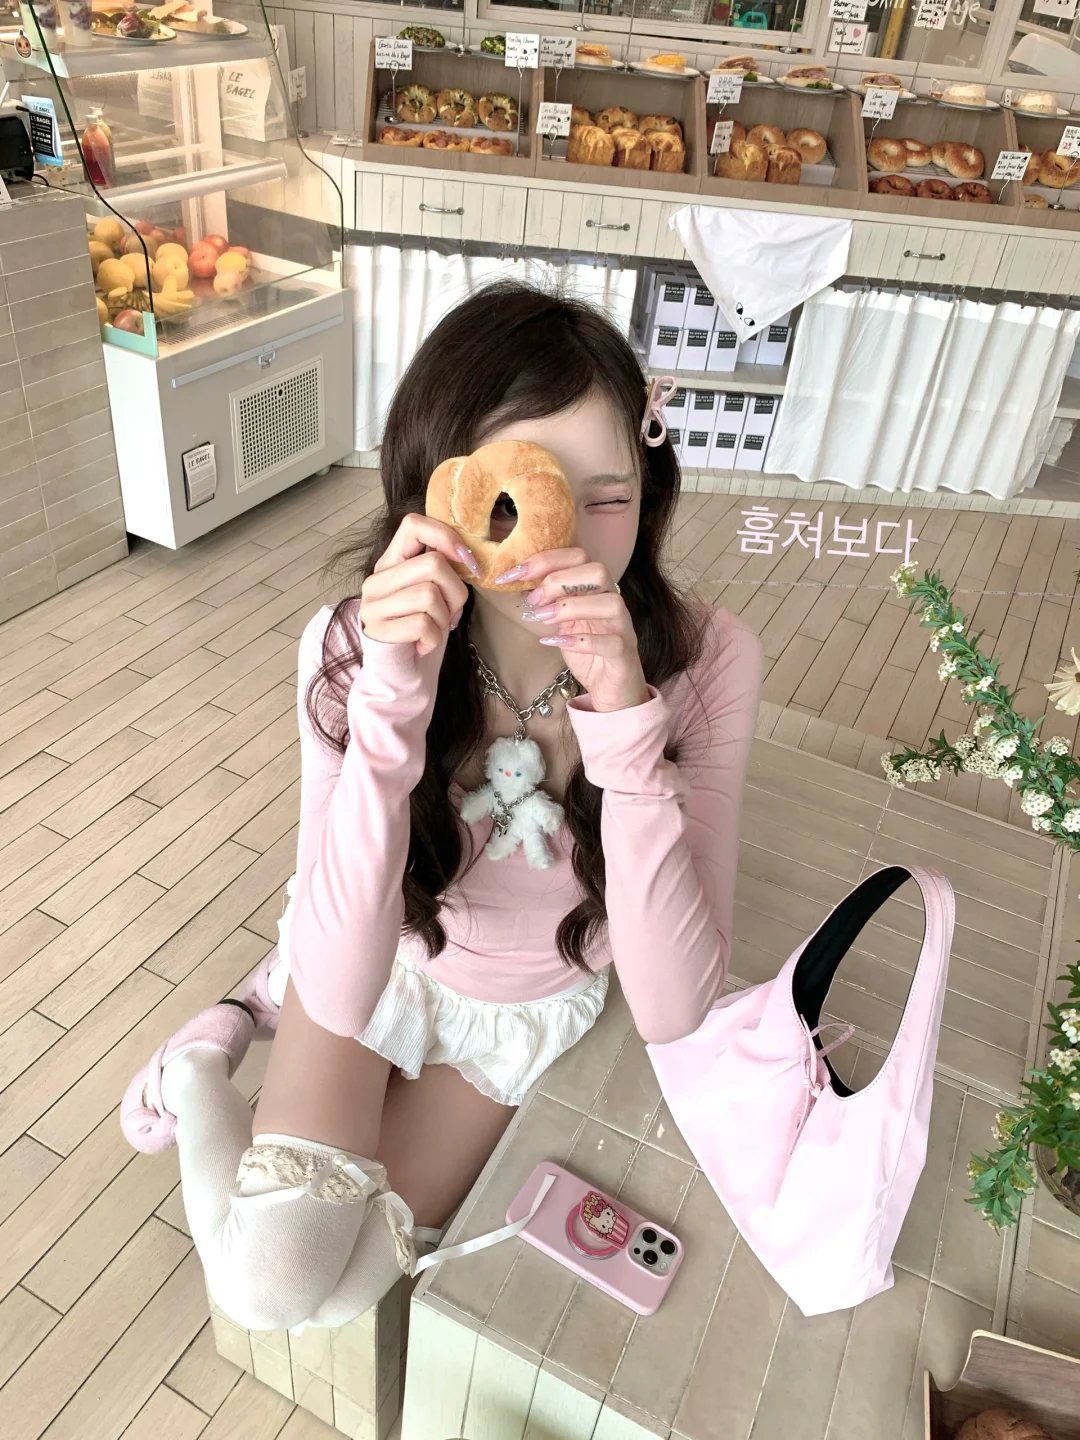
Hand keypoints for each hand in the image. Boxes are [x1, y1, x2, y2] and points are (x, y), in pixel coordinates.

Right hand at [361, 515, 476, 657]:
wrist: (398, 670)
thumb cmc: (421, 628)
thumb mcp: (431, 592)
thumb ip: (441, 570)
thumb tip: (467, 558)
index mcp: (391, 561)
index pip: (413, 525)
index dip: (446, 537)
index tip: (466, 562)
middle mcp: (376, 579)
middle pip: (433, 564)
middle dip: (456, 592)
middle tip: (452, 612)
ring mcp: (373, 604)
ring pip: (429, 595)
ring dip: (445, 618)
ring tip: (437, 628)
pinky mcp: (376, 630)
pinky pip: (422, 624)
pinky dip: (434, 638)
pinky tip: (424, 644)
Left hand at [510, 547, 649, 712]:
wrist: (611, 689)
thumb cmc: (587, 652)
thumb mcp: (563, 622)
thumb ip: (549, 602)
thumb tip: (516, 583)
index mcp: (597, 589)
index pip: (578, 556)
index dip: (544, 560)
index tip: (514, 574)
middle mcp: (613, 602)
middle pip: (598, 571)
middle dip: (559, 580)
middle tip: (533, 600)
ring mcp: (622, 628)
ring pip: (610, 603)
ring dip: (570, 607)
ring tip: (541, 619)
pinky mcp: (624, 655)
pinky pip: (611, 643)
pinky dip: (580, 641)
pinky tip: (554, 642)